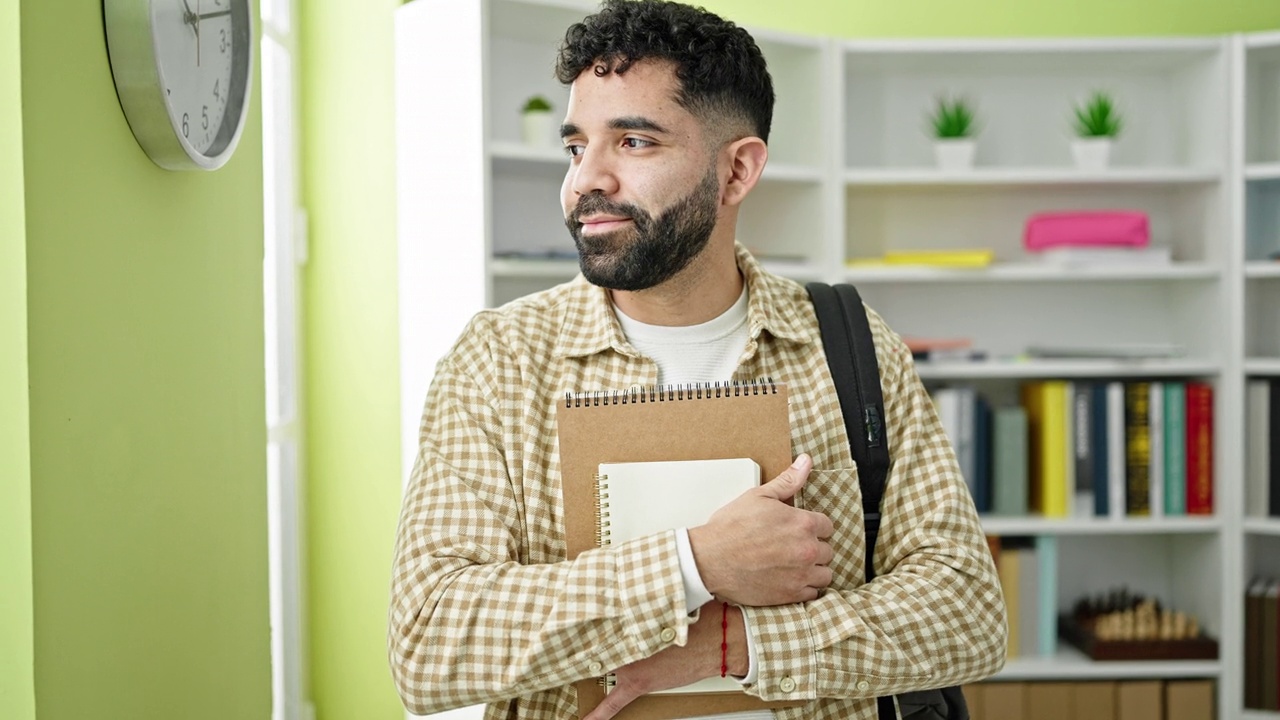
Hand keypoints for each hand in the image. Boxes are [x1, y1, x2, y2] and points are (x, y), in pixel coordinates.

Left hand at [582, 604, 744, 719]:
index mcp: (627, 620)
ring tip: (590, 659)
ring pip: (606, 665)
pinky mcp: (638, 683)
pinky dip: (599, 714)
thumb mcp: (664, 601)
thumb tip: (632, 586)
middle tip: (572, 640)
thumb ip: (643, 599)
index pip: (596, 622)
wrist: (714, 641)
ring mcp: (629, 666)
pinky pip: (613, 703)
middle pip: (599, 643)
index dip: (583, 622)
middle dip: (591, 641)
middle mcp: (624, 642)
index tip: (569, 618)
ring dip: (601, 663)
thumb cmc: (694, 618)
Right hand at [688, 454, 834, 605]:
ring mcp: (801, 574)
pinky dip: (804, 588)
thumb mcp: (759, 496)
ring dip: (813, 569)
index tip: (799, 530)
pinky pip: (813, 594)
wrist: (710, 559)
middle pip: (827, 551)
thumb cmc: (731, 528)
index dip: (813, 527)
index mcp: (803, 523)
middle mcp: (807, 550)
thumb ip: (788, 481)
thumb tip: (805, 462)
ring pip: (824, 574)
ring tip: (793, 565)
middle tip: (792, 547)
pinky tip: (789, 579)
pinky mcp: (791, 595)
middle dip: (813, 548)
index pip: (827, 526)